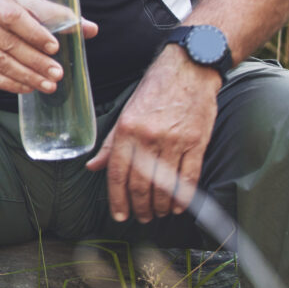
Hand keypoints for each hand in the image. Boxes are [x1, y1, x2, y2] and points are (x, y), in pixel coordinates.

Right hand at [0, 0, 97, 93]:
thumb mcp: (19, 3)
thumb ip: (53, 15)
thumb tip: (90, 29)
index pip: (12, 15)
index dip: (34, 33)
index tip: (54, 47)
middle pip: (8, 43)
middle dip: (36, 61)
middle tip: (58, 73)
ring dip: (27, 76)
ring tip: (48, 85)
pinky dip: (10, 84)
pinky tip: (27, 87)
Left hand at [85, 48, 219, 221]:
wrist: (188, 70)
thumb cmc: (155, 91)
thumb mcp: (126, 113)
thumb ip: (110, 144)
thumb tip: (92, 166)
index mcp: (126, 130)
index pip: (117, 173)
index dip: (118, 199)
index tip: (120, 215)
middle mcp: (148, 138)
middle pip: (141, 184)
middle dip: (140, 207)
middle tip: (141, 217)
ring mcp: (174, 141)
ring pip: (165, 185)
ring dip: (161, 205)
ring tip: (158, 213)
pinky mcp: (196, 142)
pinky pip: (189, 177)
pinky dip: (183, 197)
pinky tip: (178, 206)